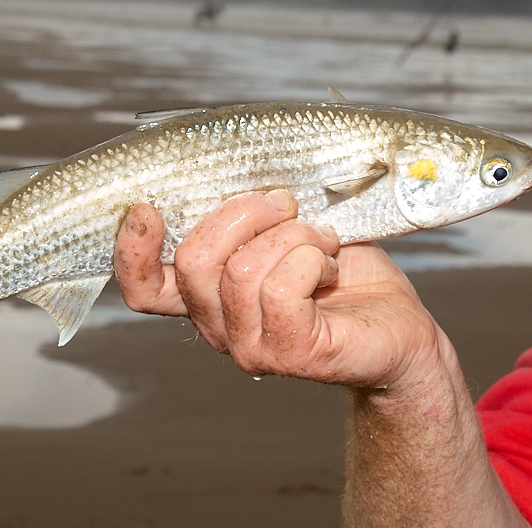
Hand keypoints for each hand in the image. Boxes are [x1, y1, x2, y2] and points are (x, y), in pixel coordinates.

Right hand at [114, 190, 443, 387]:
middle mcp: (219, 328)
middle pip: (194, 261)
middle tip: (288, 206)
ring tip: (320, 241)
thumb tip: (230, 170)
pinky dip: (312, 259)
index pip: (144, 290)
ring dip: (291, 236)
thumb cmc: (343, 275)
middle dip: (244, 214)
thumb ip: (249, 217)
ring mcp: (250, 347)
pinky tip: (330, 266)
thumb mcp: (286, 231)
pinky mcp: (291, 352)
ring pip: (241, 270)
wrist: (399, 329)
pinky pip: (282, 289)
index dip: (132, 252)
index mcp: (208, 298)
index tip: (147, 208)